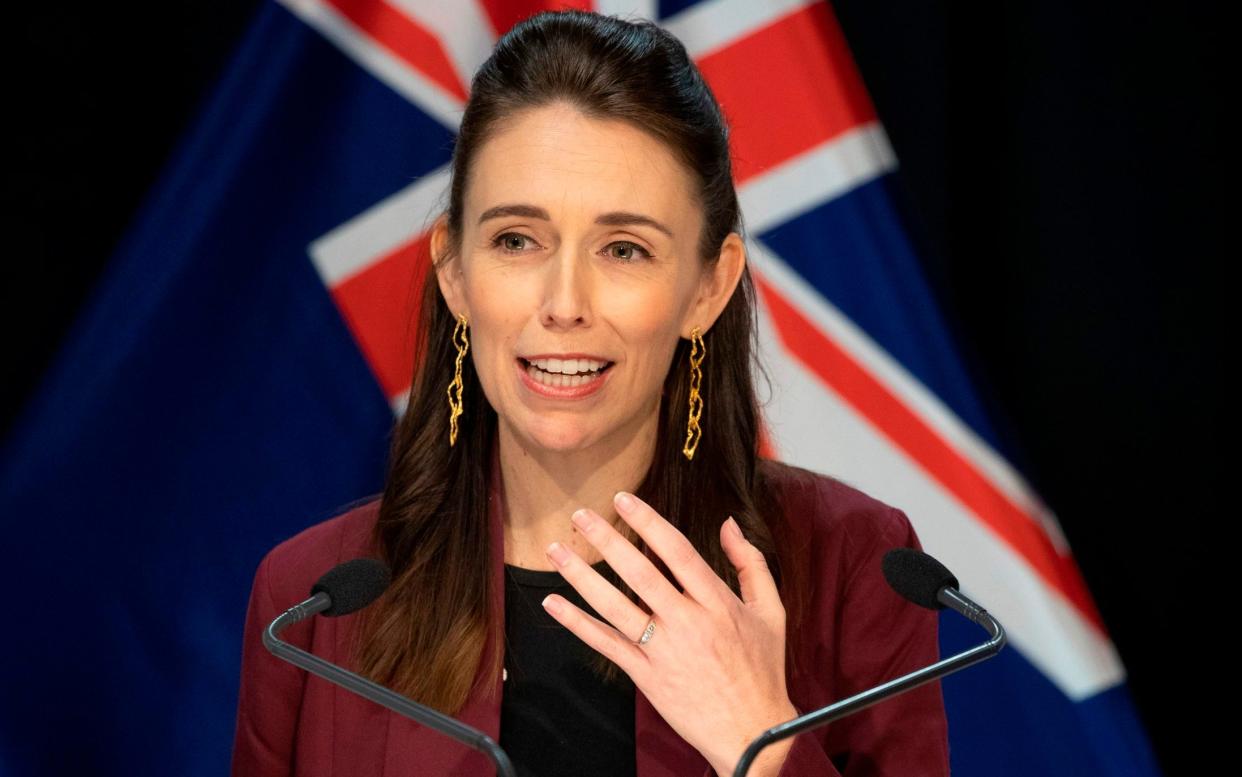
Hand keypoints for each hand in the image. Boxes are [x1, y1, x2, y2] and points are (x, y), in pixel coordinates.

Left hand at [541, 491, 798, 776]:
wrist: (752, 735)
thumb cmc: (762, 669)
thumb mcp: (771, 612)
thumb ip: (750, 563)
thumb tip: (729, 523)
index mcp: (718, 602)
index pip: (677, 551)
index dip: (647, 522)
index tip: (622, 499)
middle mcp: (688, 623)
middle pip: (639, 573)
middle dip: (607, 540)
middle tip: (580, 516)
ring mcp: (664, 652)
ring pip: (615, 606)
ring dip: (581, 576)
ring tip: (556, 550)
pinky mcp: (646, 677)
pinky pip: (606, 645)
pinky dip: (577, 624)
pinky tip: (553, 604)